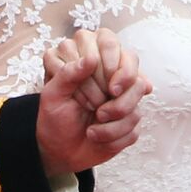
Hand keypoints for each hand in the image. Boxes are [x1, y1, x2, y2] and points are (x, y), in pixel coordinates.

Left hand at [36, 27, 149, 175]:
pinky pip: (136, 115)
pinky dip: (117, 131)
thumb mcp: (52, 96)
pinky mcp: (130, 111)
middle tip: (93, 107)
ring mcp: (122, 89)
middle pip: (130, 61)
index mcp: (83, 54)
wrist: (62, 151)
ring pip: (138, 87)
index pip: (107, 40)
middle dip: (113, 88)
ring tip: (95, 122)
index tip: (98, 82)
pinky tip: (99, 135)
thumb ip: (67, 74)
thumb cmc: (53, 118)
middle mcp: (106, 67)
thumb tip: (91, 58)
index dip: (107, 61)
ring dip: (118, 111)